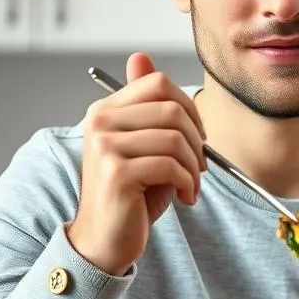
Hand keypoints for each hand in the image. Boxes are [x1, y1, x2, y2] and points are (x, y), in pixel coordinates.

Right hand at [67, 52, 206, 274]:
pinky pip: (171, 166)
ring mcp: (105, 146)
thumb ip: (146, 106)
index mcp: (105, 110)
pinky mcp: (116, 172)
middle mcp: (100, 122)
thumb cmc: (130, 196)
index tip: (196, 136)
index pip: (158, 82)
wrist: (104, 241)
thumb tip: (140, 57)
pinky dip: (188, 184)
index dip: (189, 107)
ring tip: (189, 185)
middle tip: (198, 166)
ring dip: (194, 167)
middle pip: (172, 109)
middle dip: (197, 140)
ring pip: (176, 139)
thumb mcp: (143, 145)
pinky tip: (184, 197)